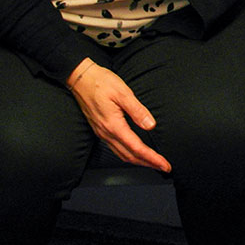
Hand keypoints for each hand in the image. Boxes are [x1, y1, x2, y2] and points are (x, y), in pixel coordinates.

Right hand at [67, 58, 170, 172]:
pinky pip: (115, 148)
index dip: (152, 158)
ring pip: (121, 154)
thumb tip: (150, 125)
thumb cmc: (101, 82)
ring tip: (152, 163)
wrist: (80, 78)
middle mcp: (106, 133)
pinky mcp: (100, 129)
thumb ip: (137, 110)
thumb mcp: (123, 92)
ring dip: (138, 161)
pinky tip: (135, 152)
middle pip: (129, 156)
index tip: (165, 165)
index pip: (136, 148)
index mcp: (113, 125)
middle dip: (147, 164)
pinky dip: (128, 154)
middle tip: (163, 167)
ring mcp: (101, 132)